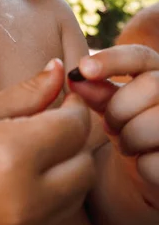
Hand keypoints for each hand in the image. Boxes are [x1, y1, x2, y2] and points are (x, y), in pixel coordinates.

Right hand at [0, 59, 93, 224]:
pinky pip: (64, 210)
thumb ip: (30, 91)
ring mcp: (28, 223)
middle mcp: (28, 194)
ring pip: (80, 189)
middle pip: (86, 162)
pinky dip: (62, 188)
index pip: (73, 127)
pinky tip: (38, 170)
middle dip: (79, 138)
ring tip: (48, 145)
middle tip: (60, 120)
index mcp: (14, 152)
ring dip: (73, 163)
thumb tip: (59, 67)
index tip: (68, 98)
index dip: (76, 108)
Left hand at [68, 45, 158, 192]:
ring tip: (127, 143)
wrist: (152, 169)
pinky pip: (156, 161)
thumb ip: (96, 90)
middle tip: (110, 125)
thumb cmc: (130, 125)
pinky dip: (143, 165)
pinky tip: (144, 162)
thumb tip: (74, 78)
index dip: (111, 60)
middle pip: (151, 86)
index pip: (140, 56)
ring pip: (155, 122)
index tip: (83, 69)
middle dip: (119, 108)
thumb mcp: (113, 104)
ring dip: (129, 138)